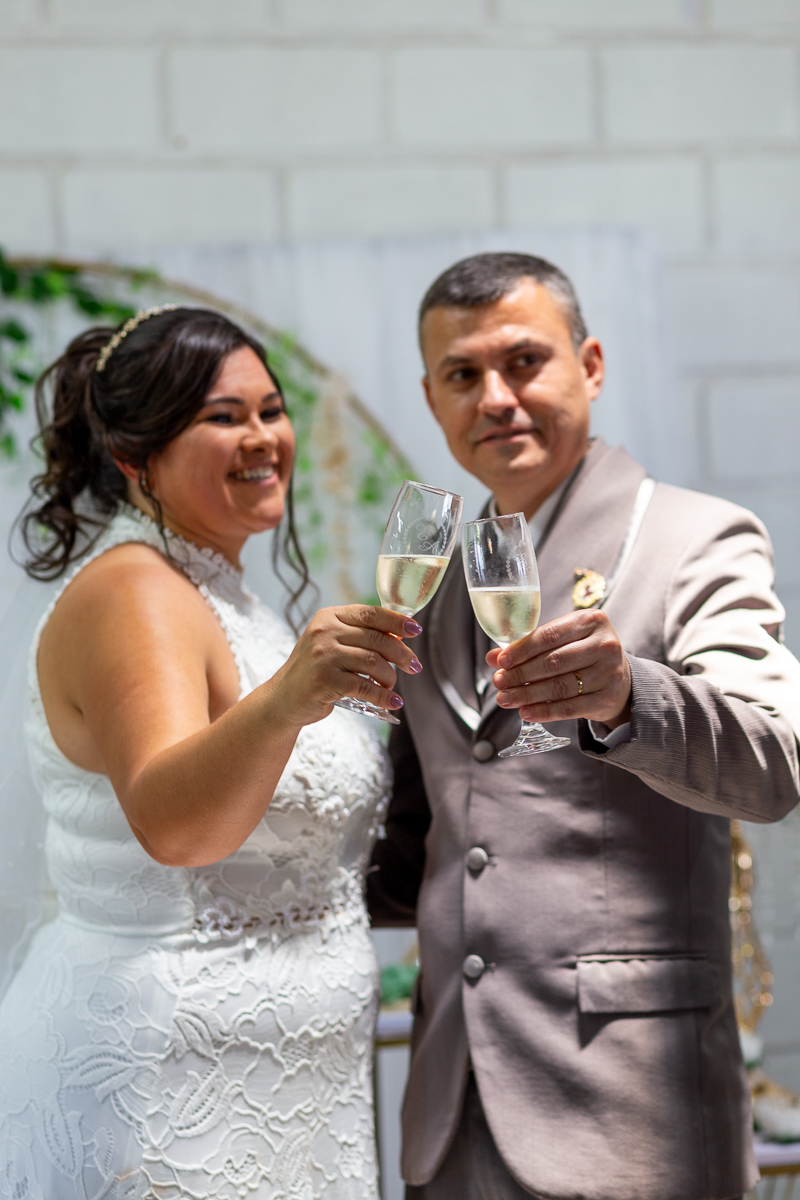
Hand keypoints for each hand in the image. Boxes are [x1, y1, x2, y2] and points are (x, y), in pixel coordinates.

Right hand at [274, 605, 422, 726]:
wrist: (283, 699)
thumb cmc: (314, 671)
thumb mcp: (331, 644)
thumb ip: (359, 636)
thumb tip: (400, 637)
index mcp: (329, 617)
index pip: (370, 613)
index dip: (397, 621)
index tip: (415, 630)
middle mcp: (325, 632)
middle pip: (376, 639)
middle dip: (402, 654)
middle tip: (414, 666)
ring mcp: (324, 656)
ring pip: (373, 662)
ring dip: (390, 677)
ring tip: (392, 687)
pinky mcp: (325, 681)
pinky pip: (365, 687)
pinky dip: (383, 696)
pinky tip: (392, 702)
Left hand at [488, 609, 630, 727]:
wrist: (619, 677)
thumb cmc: (582, 653)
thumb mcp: (561, 642)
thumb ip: (528, 646)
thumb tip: (493, 657)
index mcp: (591, 620)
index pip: (549, 635)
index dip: (522, 649)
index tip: (501, 661)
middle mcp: (605, 644)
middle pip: (553, 662)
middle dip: (521, 674)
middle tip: (499, 682)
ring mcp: (610, 672)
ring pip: (560, 686)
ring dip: (528, 694)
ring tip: (506, 699)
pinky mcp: (608, 697)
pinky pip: (570, 707)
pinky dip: (545, 711)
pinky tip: (526, 712)